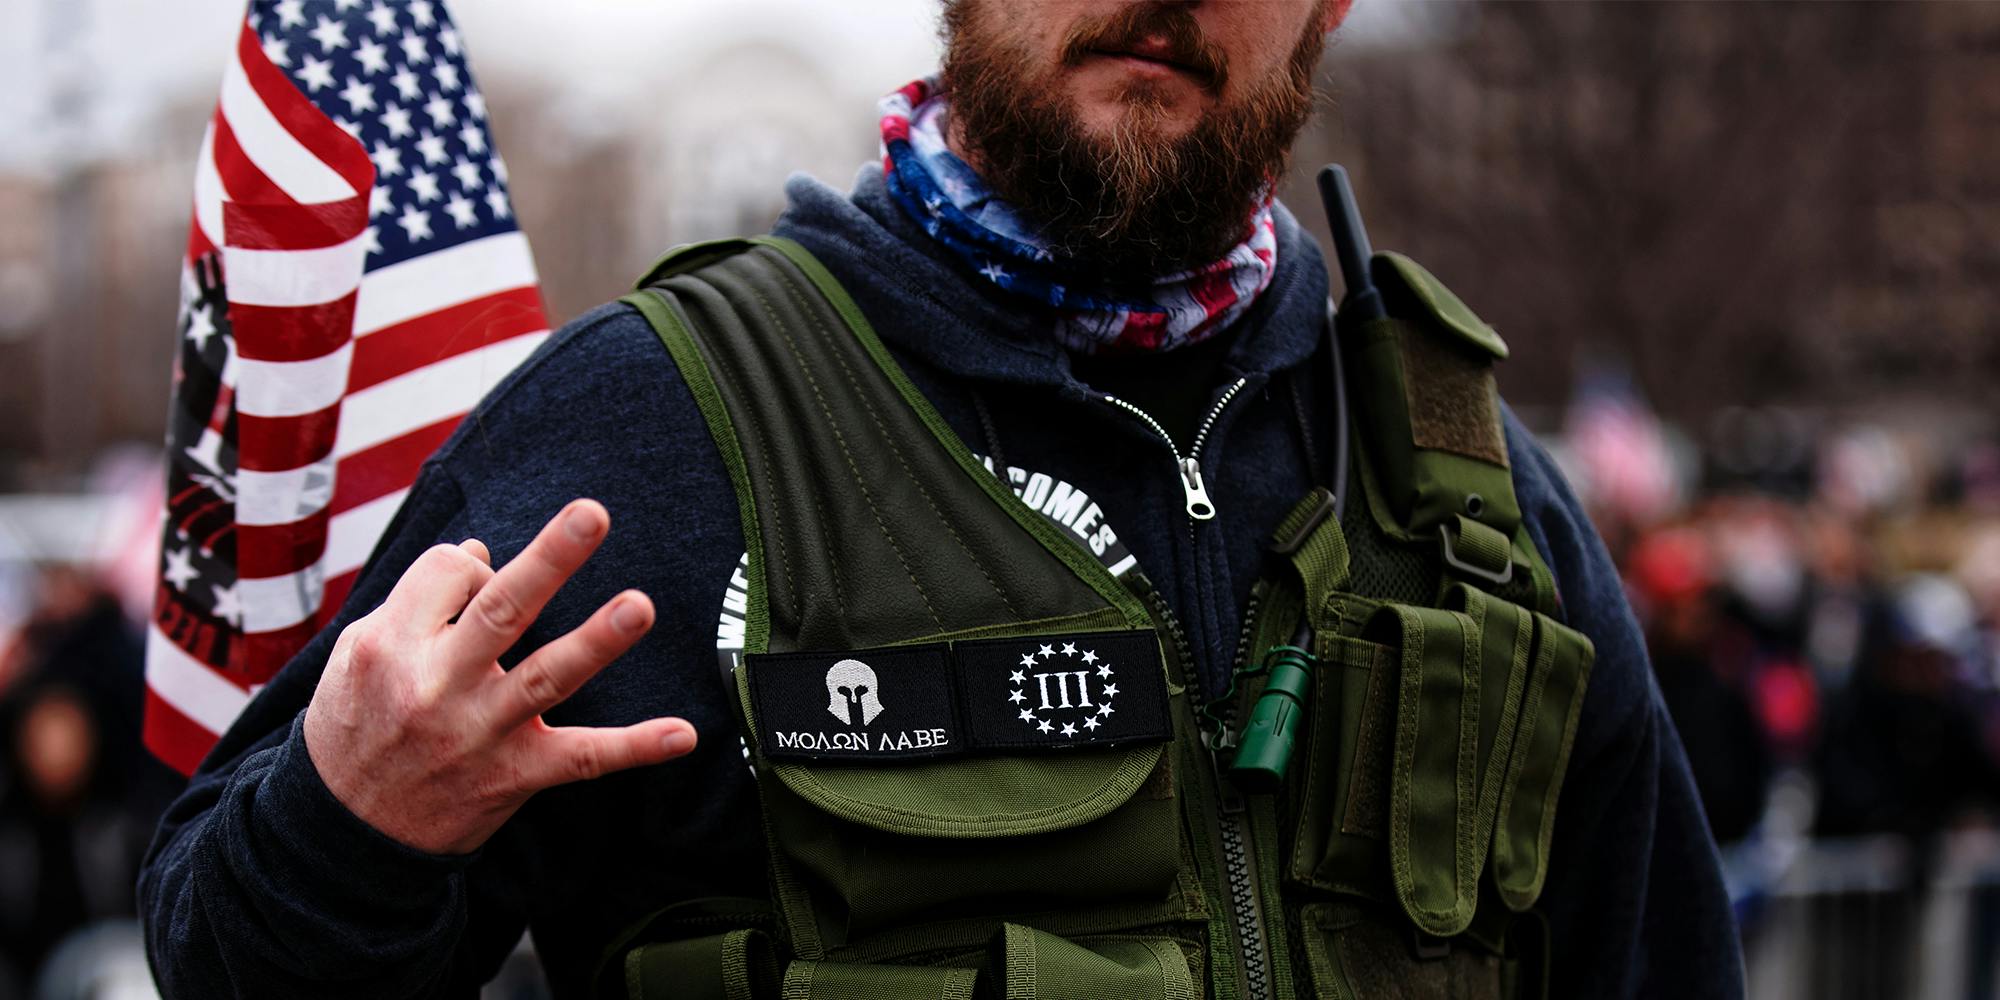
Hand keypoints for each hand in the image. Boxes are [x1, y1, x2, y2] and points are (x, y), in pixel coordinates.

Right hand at [302, 499, 695, 854]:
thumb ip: (416, 602)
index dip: (471, 569)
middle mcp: (437, 686)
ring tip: (639, 605)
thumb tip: (481, 553)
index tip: (472, 585)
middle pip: (501, 609)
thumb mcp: (357, 656)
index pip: (452, 573)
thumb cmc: (355, 726)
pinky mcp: (513, 776)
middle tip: (592, 513)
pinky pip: (581, 760)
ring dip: (596, 641)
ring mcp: (479, 733)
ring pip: (545, 676)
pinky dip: (634, 747)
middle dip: (549, 560)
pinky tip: (683, 734)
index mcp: (391, 646)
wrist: (339, 838)